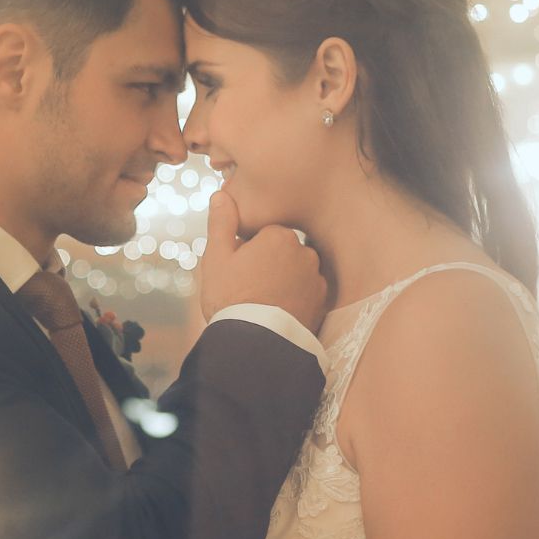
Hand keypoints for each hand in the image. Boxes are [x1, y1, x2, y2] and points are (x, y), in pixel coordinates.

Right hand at [200, 190, 327, 333]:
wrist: (255, 344)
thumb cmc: (231, 298)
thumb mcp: (217, 258)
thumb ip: (221, 223)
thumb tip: (222, 194)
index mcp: (280, 236)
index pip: (265, 236)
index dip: (248, 253)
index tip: (238, 271)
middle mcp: (305, 253)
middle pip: (283, 253)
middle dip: (270, 266)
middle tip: (249, 289)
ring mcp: (316, 279)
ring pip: (296, 274)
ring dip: (285, 283)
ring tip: (264, 304)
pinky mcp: (322, 304)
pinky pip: (307, 295)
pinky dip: (296, 301)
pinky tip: (279, 314)